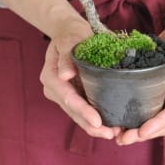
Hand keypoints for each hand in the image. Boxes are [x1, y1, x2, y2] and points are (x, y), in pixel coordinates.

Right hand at [40, 21, 120, 139]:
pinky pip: (83, 111)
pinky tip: (110, 125)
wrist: (70, 31)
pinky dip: (95, 119)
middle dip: (91, 125)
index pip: (68, 98)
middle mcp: (54, 89)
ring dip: (94, 127)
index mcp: (50, 77)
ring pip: (78, 115)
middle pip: (73, 111)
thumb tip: (64, 75)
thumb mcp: (70, 38)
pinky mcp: (74, 95)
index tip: (97, 121)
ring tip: (114, 133)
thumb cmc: (71, 32)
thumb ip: (66, 56)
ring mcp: (63, 94)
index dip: (83, 111)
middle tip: (112, 133)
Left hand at [115, 22, 164, 144]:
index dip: (157, 124)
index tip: (141, 132)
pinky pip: (149, 112)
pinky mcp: (159, 94)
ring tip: (118, 136)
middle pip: (163, 124)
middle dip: (144, 134)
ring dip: (138, 132)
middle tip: (123, 139)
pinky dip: (136, 120)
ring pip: (155, 122)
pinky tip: (120, 122)